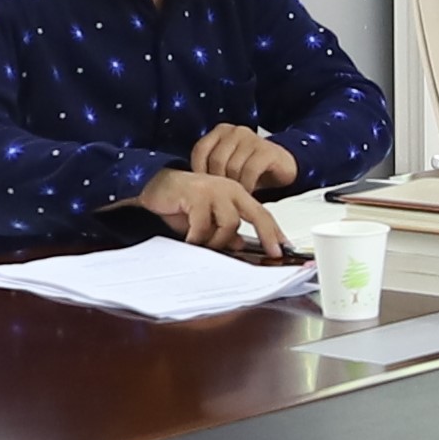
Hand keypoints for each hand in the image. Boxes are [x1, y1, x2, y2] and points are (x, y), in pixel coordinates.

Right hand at [138, 168, 284, 254]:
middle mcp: (229, 189)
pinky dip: (198, 238)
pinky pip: (204, 226)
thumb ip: (225, 232)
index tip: (284, 248)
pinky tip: (190, 241)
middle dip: (267, 236)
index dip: (275, 232)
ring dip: (218, 241)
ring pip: (230, 224)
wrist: (154, 185)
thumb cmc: (182, 202)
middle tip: (272, 253)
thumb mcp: (208, 221)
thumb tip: (241, 246)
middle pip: (258, 214)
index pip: (262, 213)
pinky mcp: (197, 195)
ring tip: (204, 244)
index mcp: (236, 194)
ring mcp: (214, 191)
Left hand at [188, 125, 299, 192]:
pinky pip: (249, 171)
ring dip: (233, 186)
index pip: (200, 150)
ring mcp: (252, 139)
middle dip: (218, 182)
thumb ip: (210, 169)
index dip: (200, 172)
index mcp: (221, 131)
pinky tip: (248, 195)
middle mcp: (235, 131)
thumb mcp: (227, 165)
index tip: (206, 188)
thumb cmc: (250, 168)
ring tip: (235, 197)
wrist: (283, 166)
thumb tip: (190, 185)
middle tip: (222, 197)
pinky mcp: (266, 150)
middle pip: (216, 160)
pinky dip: (247, 186)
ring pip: (232, 167)